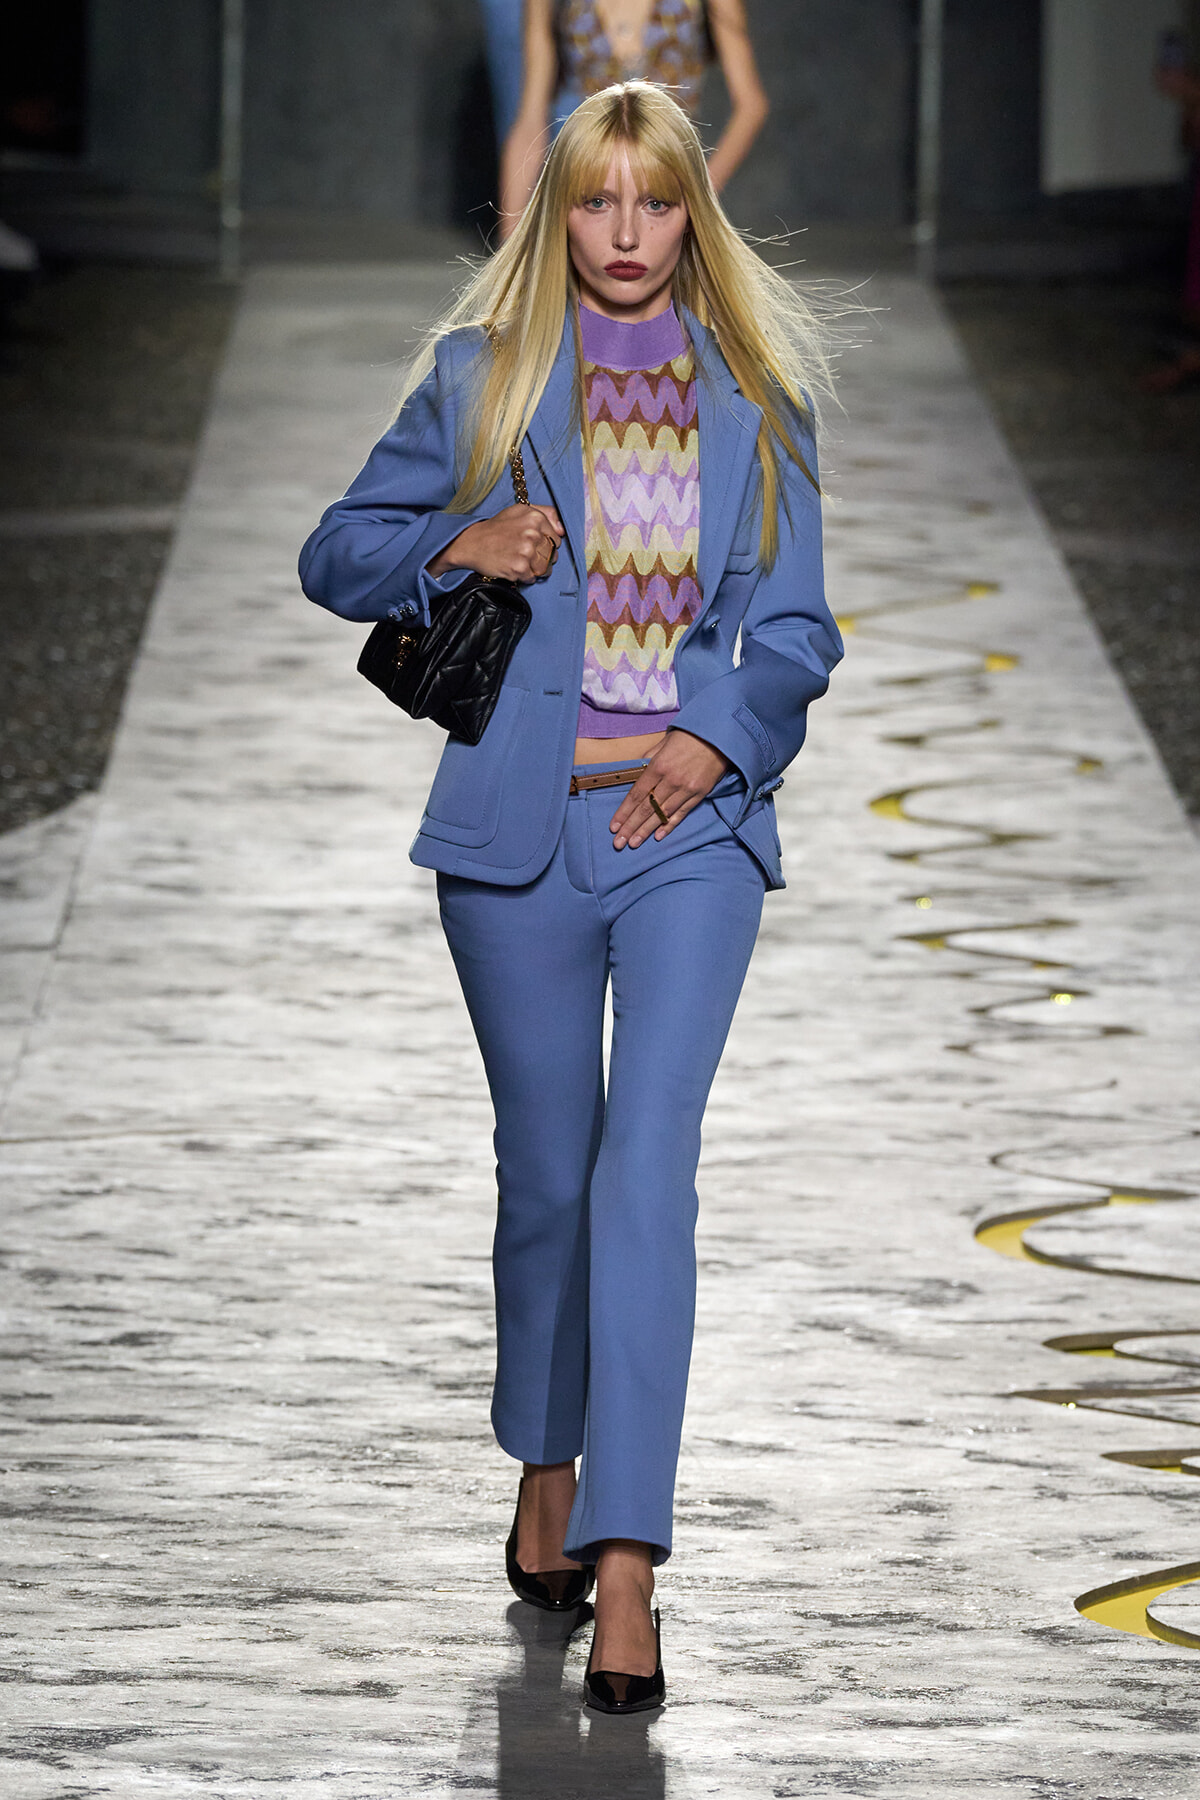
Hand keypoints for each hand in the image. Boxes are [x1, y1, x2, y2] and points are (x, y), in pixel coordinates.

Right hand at [428, 504, 563, 582]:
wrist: (472, 542)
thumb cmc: (497, 527)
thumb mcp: (520, 511)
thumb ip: (546, 514)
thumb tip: (563, 530)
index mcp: (535, 518)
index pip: (556, 539)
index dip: (546, 545)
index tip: (534, 545)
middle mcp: (533, 533)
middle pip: (552, 555)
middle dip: (542, 558)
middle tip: (525, 555)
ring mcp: (526, 552)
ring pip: (545, 568)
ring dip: (535, 569)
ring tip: (522, 563)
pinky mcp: (520, 568)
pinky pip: (532, 578)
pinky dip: (525, 577)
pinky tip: (514, 568)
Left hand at [610, 730, 729, 849]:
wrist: (719, 735)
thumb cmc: (689, 735)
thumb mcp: (663, 742)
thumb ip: (648, 759)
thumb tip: (637, 772)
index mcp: (658, 766)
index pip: (636, 795)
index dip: (623, 812)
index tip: (613, 826)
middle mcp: (670, 780)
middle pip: (646, 808)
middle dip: (630, 827)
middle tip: (618, 843)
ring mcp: (686, 789)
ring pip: (662, 814)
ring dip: (646, 831)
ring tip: (633, 844)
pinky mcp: (699, 794)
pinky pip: (681, 813)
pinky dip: (669, 826)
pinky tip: (657, 836)